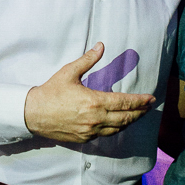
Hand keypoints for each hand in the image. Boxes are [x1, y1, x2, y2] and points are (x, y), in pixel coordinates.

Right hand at [24, 42, 154, 142]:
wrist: (33, 114)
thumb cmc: (51, 92)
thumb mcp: (69, 72)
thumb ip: (88, 59)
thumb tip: (101, 46)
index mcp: (94, 101)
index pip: (125, 102)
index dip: (140, 101)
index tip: (151, 98)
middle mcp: (96, 119)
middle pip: (126, 118)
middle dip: (140, 112)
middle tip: (149, 107)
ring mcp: (90, 131)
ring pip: (118, 128)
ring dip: (130, 121)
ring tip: (137, 115)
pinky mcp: (84, 139)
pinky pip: (105, 135)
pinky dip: (115, 129)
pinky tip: (118, 123)